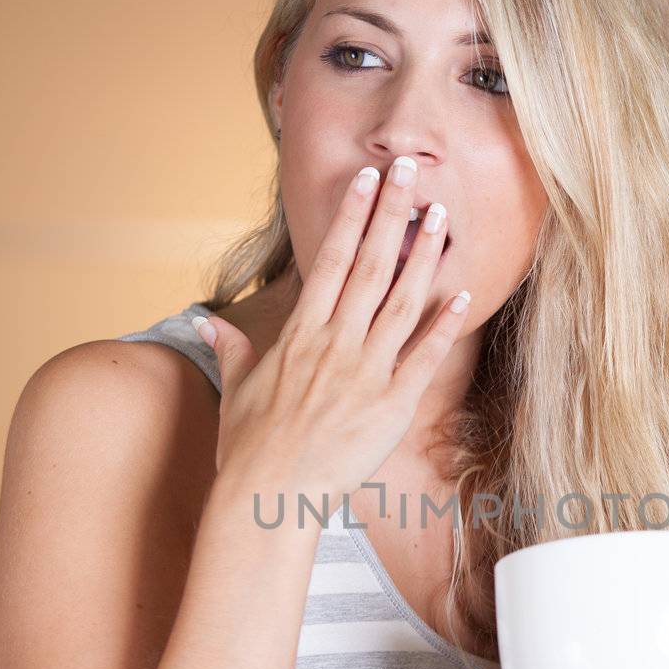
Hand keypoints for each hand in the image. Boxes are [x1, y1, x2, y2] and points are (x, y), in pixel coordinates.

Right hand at [194, 158, 467, 511]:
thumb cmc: (250, 449)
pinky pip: (424, 358)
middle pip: (370, 265)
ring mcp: (366, 373)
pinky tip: (464, 292)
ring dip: (424, 255)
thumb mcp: (236, 392)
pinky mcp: (392, 406)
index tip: (368, 180)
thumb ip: (231, 350)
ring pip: (401, 302)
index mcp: (300, 335)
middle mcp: (335, 344)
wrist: (269, 498)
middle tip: (413, 171)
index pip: (329, 259)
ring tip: (443, 216)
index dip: (352, 216)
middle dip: (392, 214)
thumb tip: (204, 324)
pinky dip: (444, 324)